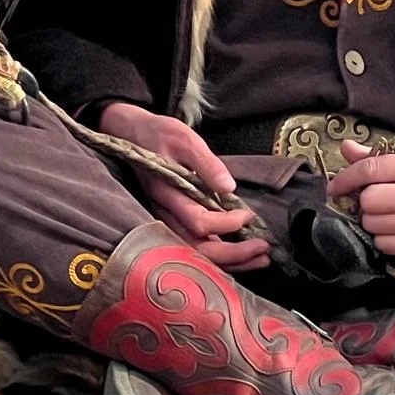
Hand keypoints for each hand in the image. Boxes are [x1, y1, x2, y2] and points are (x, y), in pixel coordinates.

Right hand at [97, 102, 268, 272]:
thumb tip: (228, 187)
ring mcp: (166, 220)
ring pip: (196, 254)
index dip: (226, 224)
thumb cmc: (158, 134)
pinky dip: (219, 255)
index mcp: (166, 194)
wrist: (130, 135)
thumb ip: (206, 163)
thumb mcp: (185, 139)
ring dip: (230, 260)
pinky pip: (194, 247)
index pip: (199, 222)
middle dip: (234, 254)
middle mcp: (164, 214)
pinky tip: (241, 254)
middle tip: (264, 250)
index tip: (248, 215)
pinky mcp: (173, 221)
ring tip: (260, 259)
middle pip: (197, 249)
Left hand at [329, 141, 394, 258]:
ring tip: (387, 213)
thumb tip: (344, 148)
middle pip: (369, 202)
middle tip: (374, 199)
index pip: (370, 171)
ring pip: (373, 225)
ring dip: (372, 220)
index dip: (346, 179)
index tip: (336, 186)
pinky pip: (384, 245)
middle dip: (365, 201)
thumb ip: (378, 157)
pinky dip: (383, 237)